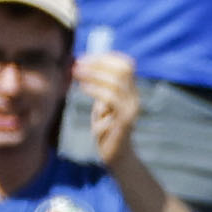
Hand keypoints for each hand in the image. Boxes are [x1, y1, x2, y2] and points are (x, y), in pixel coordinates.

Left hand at [77, 50, 141, 167]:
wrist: (117, 154)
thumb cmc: (107, 127)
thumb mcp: (102, 102)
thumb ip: (99, 86)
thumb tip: (82, 65)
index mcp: (130, 91)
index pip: (125, 64)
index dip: (105, 58)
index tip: (83, 59)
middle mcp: (134, 98)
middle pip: (123, 70)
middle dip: (98, 63)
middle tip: (76, 64)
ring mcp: (131, 109)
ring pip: (117, 83)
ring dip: (94, 75)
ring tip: (76, 73)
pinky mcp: (125, 121)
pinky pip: (111, 99)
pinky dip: (95, 89)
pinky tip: (83, 87)